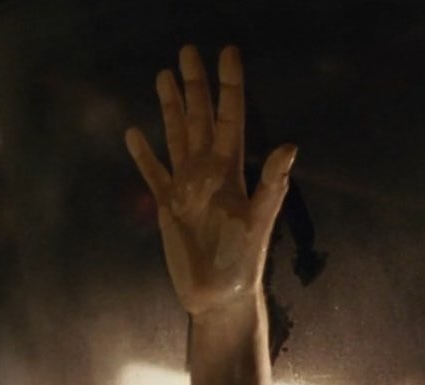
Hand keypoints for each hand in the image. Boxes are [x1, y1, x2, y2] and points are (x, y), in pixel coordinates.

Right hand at [126, 45, 296, 315]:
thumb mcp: (259, 220)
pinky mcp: (167, 206)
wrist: (218, 296)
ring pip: (177, 136)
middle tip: (188, 50)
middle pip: (200, 117)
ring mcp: (187, 186)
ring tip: (163, 76)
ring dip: (172, 107)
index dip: (230, 84)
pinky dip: (144, 154)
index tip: (227, 52)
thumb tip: (289, 146)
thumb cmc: (242, 261)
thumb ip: (272, 183)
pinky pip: (154, 173)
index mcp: (231, 169)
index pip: (231, 116)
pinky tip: (134, 132)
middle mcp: (208, 170)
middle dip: (195, 84)